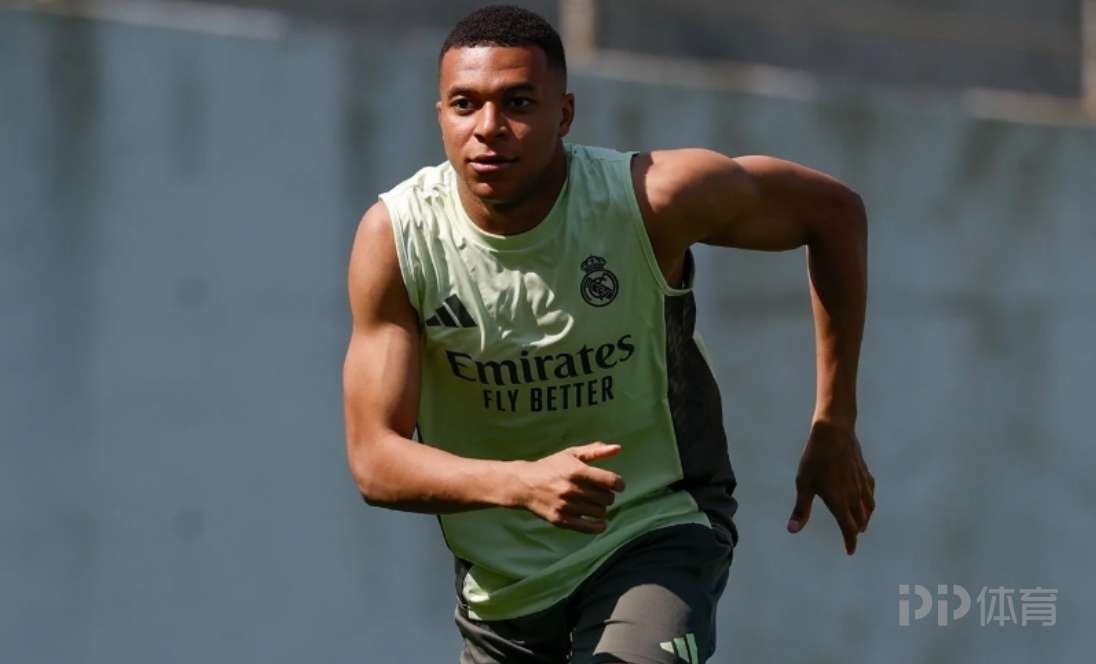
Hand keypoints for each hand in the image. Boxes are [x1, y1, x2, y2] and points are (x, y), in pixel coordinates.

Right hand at [512, 442, 626, 533]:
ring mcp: (566, 506)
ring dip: (602, 508)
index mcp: (577, 471)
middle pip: (607, 498)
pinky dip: (598, 526)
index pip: (610, 481)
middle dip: (609, 495)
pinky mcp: (560, 520)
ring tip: (595, 503)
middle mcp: (572, 489)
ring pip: (599, 512)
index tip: (618, 485)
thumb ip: (595, 451)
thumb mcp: (571, 454)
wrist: (523, 484)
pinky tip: (601, 523)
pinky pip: (587, 528)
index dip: (619, 484)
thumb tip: (618, 448)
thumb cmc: (551, 466)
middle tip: (602, 493)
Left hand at [787, 421, 874, 554]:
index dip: (849, 541)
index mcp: (839, 502)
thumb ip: (801, 509)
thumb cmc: (815, 459)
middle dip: (856, 530)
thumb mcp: (803, 484)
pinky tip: (866, 499)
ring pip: (868, 507)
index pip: (848, 528)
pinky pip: (870, 493)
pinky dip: (869, 501)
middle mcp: (854, 496)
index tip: (849, 551)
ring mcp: (862, 484)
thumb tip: (792, 530)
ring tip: (861, 523)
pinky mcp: (865, 473)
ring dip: (865, 518)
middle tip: (852, 537)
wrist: (834, 432)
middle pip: (860, 520)